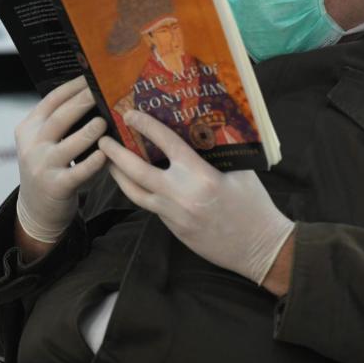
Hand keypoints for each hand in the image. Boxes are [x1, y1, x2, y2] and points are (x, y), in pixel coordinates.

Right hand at [15, 76, 108, 242]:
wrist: (37, 207)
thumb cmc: (50, 165)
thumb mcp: (45, 141)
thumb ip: (60, 120)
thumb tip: (94, 92)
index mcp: (29, 128)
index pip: (51, 101)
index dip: (73, 87)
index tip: (93, 75)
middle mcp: (32, 145)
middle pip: (59, 118)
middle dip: (83, 102)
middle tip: (104, 91)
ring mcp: (42, 166)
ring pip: (68, 144)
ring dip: (89, 131)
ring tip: (106, 120)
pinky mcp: (55, 186)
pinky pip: (77, 172)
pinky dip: (92, 162)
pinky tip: (105, 153)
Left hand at [100, 110, 294, 285]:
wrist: (259, 247)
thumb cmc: (254, 206)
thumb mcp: (241, 172)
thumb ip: (220, 153)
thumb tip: (203, 132)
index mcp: (201, 175)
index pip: (167, 144)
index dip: (147, 127)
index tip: (131, 114)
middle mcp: (182, 194)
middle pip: (137, 171)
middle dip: (116, 154)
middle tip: (103, 140)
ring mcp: (174, 215)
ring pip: (136, 193)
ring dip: (119, 176)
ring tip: (109, 162)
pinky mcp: (174, 230)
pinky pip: (151, 207)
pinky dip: (140, 192)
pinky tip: (136, 183)